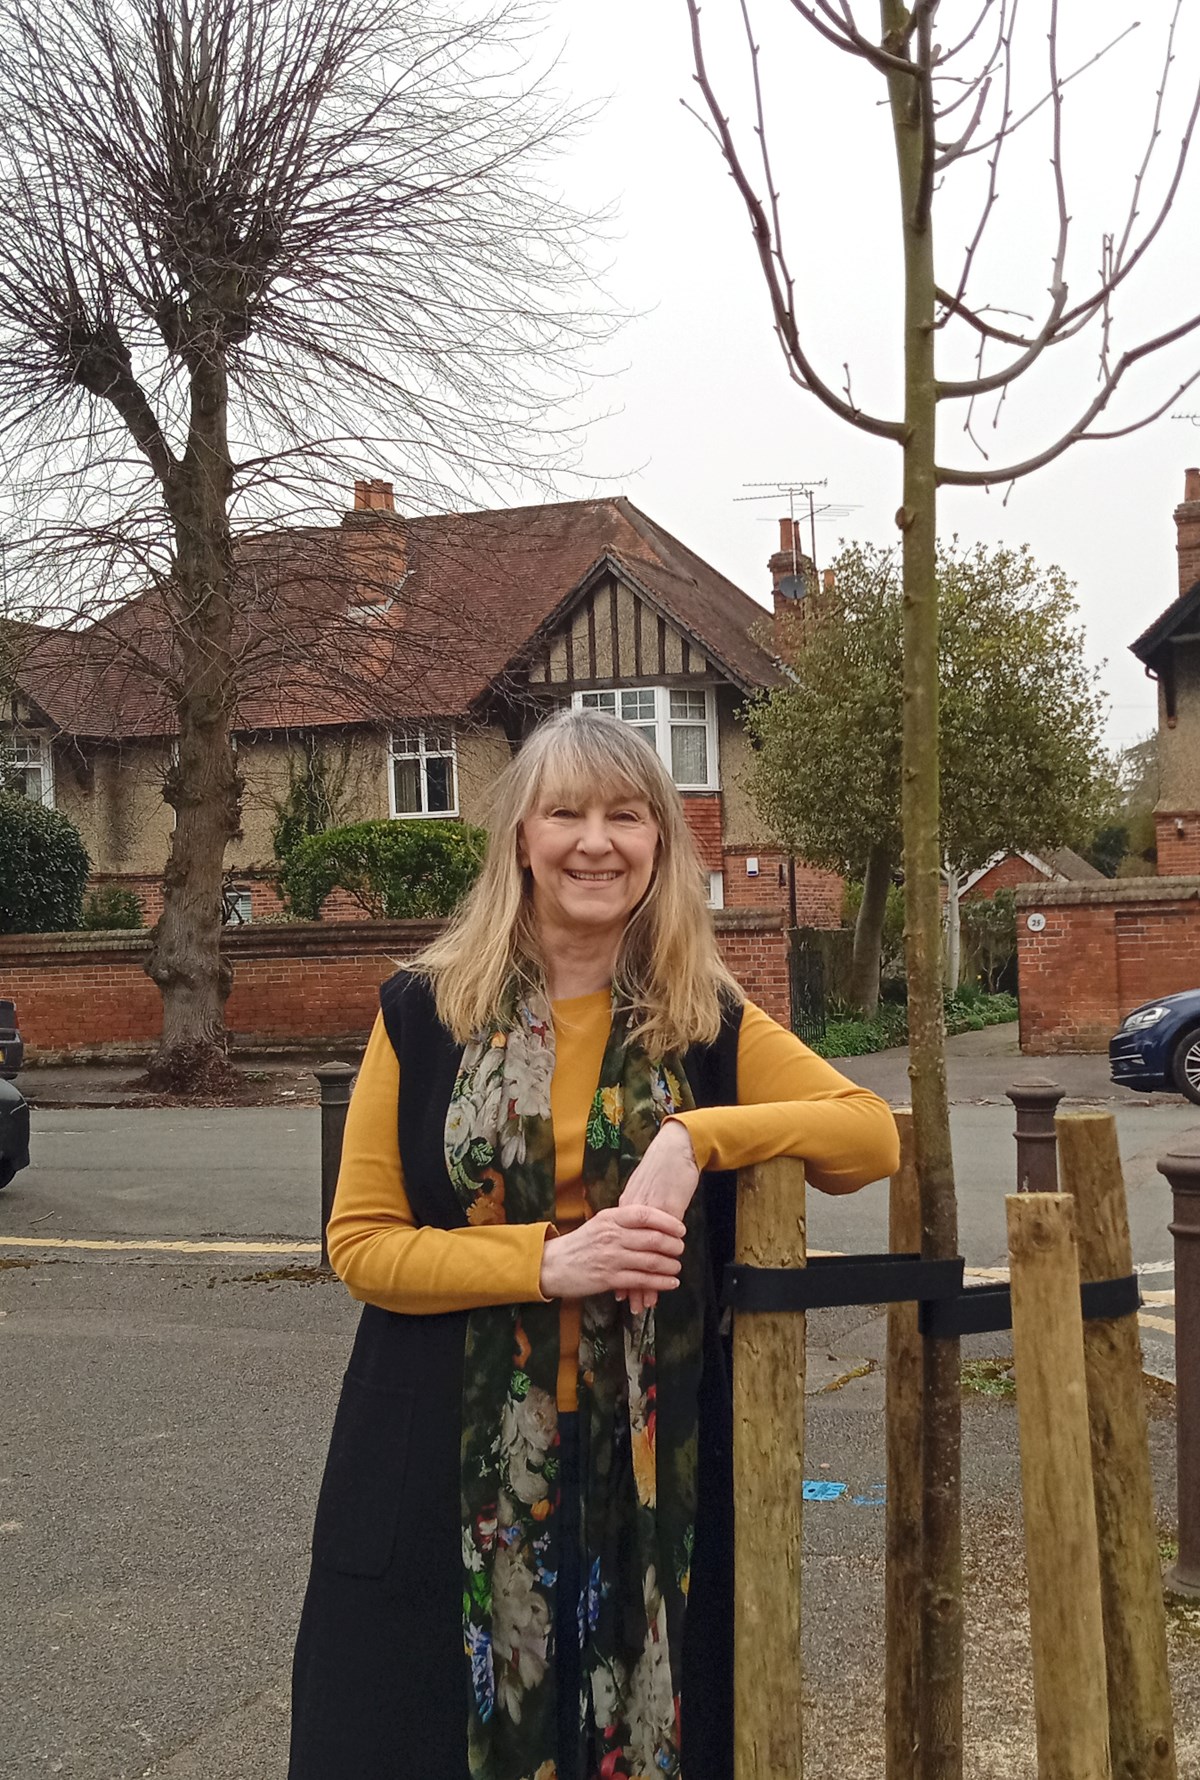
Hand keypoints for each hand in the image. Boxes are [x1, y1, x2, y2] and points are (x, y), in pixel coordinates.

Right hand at [539, 1204, 685, 1302]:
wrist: (552, 1265)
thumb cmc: (579, 1244)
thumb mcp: (599, 1224)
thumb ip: (623, 1221)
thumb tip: (652, 1221)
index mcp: (610, 1218)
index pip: (645, 1215)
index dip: (667, 1221)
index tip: (680, 1228)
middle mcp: (612, 1236)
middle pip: (652, 1238)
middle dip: (673, 1245)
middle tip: (681, 1249)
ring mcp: (611, 1258)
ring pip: (650, 1261)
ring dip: (670, 1265)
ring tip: (678, 1266)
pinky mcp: (609, 1279)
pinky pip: (641, 1280)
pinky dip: (660, 1282)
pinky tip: (670, 1282)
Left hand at [618, 1121, 699, 1313]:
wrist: (676, 1151)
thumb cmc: (663, 1169)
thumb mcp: (645, 1191)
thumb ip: (637, 1212)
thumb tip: (632, 1229)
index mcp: (625, 1210)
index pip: (616, 1246)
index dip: (615, 1268)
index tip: (613, 1287)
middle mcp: (632, 1216)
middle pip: (626, 1255)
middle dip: (627, 1282)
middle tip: (628, 1304)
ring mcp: (649, 1217)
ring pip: (642, 1256)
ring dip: (644, 1282)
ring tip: (644, 1304)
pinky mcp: (667, 1214)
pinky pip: (661, 1249)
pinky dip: (660, 1267)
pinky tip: (662, 1283)